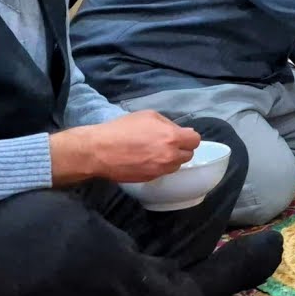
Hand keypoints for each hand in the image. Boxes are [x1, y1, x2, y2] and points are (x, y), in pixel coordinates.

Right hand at [50, 110, 200, 184]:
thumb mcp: (148, 116)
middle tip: (167, 144)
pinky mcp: (150, 179)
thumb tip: (183, 131)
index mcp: (172, 138)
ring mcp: (160, 170)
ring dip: (171, 159)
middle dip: (181, 149)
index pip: (195, 140)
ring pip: (176, 165)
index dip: (188, 137)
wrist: (99, 151)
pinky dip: (159, 167)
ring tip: (155, 152)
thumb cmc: (122, 129)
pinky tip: (146, 160)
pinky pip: (163, 172)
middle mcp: (170, 156)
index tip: (181, 136)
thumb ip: (169, 124)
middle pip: (188, 155)